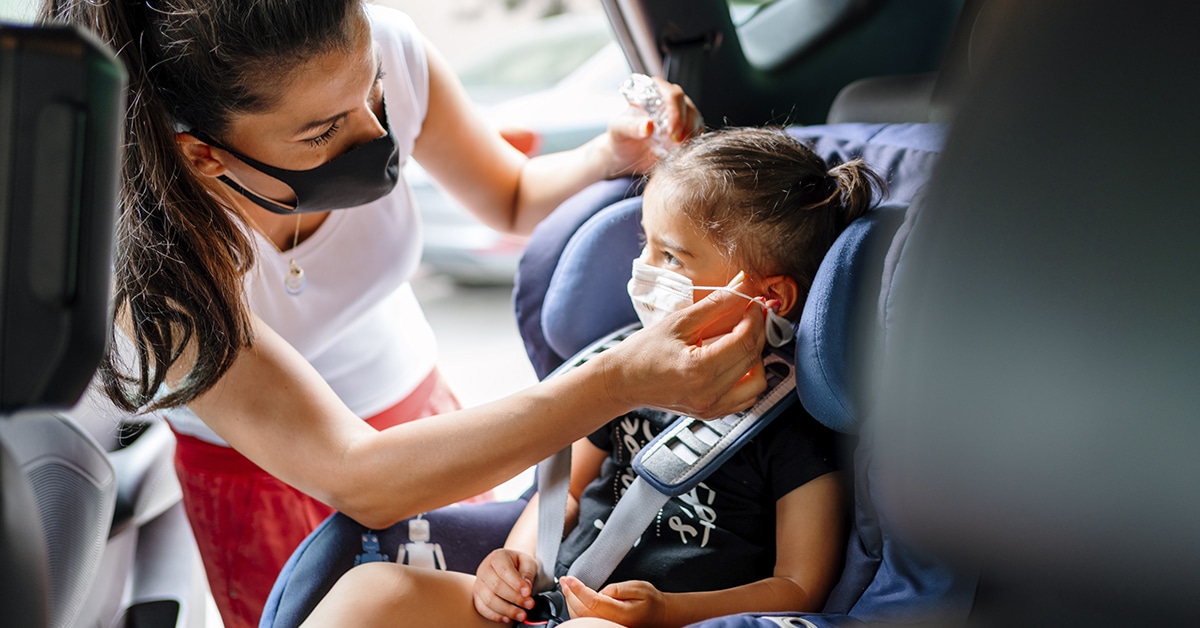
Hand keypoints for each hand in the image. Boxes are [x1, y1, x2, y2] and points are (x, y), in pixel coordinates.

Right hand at [473, 548, 538, 622]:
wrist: (511, 565)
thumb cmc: (519, 564)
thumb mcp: (528, 562)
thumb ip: (528, 573)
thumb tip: (526, 588)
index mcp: (497, 557)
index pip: (504, 570)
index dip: (516, 583)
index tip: (528, 592)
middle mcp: (485, 569)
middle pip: (496, 586)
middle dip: (514, 598)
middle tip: (529, 604)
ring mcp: (479, 583)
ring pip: (489, 600)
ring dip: (507, 610)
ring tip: (521, 614)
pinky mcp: (477, 596)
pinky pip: (482, 608)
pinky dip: (495, 616)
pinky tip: (508, 618)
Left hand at [560, 575, 666, 626]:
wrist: (659, 615)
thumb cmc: (651, 601)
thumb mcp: (639, 587)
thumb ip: (619, 589)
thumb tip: (601, 591)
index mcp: (621, 613)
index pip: (594, 602)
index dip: (579, 590)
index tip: (570, 579)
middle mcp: (612, 624)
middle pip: (583, 611)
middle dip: (570, 594)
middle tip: (565, 580)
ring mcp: (608, 627)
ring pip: (581, 618)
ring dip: (570, 601)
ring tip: (566, 586)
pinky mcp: (605, 626)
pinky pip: (585, 620)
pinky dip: (575, 609)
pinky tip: (573, 598)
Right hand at [596, 288, 766, 418]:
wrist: (623, 381)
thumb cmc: (643, 351)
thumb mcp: (678, 321)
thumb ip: (716, 304)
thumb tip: (743, 286)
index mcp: (699, 370)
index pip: (745, 341)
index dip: (755, 318)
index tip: (753, 303)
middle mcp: (708, 394)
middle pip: (754, 359)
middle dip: (758, 332)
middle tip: (750, 315)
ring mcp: (711, 407)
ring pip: (757, 383)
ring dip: (756, 358)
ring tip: (741, 340)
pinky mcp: (711, 413)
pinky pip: (746, 398)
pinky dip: (748, 377)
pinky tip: (735, 361)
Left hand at [603, 77, 702, 176]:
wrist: (623, 156)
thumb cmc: (619, 138)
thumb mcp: (618, 131)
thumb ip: (631, 127)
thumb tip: (648, 125)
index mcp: (651, 92)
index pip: (670, 93)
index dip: (675, 110)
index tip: (672, 131)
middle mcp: (666, 100)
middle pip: (685, 103)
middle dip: (685, 123)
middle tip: (677, 142)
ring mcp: (677, 114)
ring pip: (694, 116)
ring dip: (692, 132)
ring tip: (682, 147)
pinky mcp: (684, 129)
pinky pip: (696, 130)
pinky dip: (694, 139)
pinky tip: (686, 149)